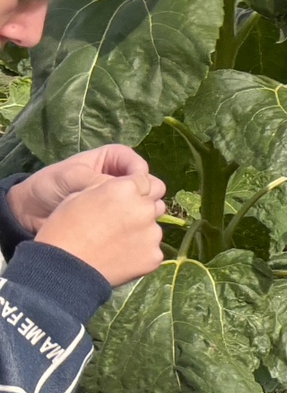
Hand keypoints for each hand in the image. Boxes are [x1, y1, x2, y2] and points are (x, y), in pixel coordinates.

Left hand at [9, 144, 157, 230]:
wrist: (29, 213)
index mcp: (113, 160)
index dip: (138, 176)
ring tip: (123, 221)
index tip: (131, 188)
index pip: (139, 166)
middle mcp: (122, 180)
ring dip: (140, 213)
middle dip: (144, 196)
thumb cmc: (48, 186)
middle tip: (130, 207)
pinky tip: (121, 232)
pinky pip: (137, 223)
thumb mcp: (71, 176)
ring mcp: (121, 201)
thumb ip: (98, 180)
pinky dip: (134, 227)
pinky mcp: (118, 221)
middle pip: (150, 186)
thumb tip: (125, 189)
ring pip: (148, 206)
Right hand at [34, 176, 169, 286]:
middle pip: (153, 204)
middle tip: (119, 223)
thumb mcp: (78, 197)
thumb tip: (120, 186)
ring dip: (141, 232)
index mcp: (125, 188)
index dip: (133, 190)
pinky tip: (119, 258)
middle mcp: (144, 208)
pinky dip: (140, 253)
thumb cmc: (63, 230)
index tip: (123, 200)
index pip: (144, 181)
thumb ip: (106, 188)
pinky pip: (151, 250)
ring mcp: (152, 233)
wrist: (63, 270)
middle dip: (141, 209)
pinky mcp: (154, 256)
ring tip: (115, 244)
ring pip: (153, 228)